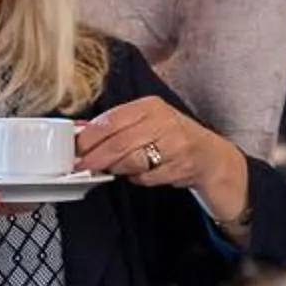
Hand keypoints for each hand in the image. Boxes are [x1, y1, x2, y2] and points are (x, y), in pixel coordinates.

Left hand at [76, 96, 249, 227]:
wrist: (210, 156)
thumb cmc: (172, 138)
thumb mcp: (147, 122)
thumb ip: (117, 125)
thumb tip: (80, 131)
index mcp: (151, 106)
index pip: (112, 120)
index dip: (89, 137)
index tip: (75, 149)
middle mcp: (164, 121)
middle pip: (119, 142)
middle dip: (96, 157)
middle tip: (82, 167)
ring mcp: (176, 144)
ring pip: (133, 161)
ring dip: (118, 168)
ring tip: (114, 169)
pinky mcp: (182, 166)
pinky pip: (148, 177)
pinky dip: (139, 179)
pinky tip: (141, 174)